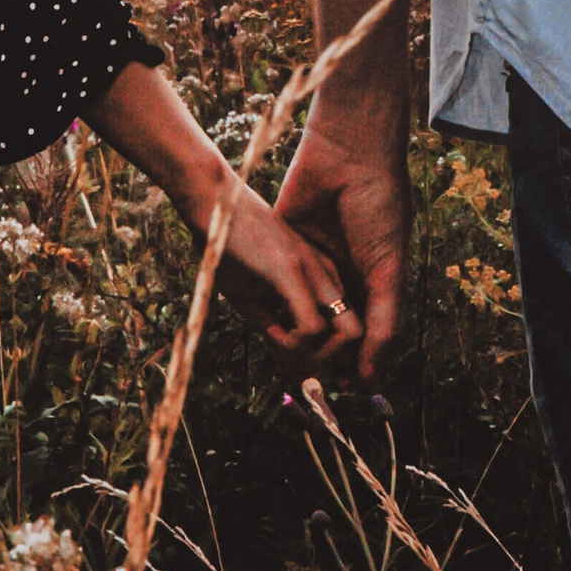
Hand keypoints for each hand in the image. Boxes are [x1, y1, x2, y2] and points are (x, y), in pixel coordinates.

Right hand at [200, 172, 363, 362]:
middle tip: (294, 367)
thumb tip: (286, 361)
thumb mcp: (254, 294)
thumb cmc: (230, 248)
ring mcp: (315, 271)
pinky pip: (314, 328)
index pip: (348, 328)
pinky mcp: (293, 271)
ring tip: (281, 351)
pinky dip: (295, 346)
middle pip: (358, 337)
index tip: (295, 363)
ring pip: (347, 337)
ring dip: (314, 359)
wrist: (212, 204)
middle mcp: (328, 274)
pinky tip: (272, 335)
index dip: (329, 357)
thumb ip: (274, 324)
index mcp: (324, 277)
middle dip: (331, 364)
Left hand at [273, 114, 410, 387]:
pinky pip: (271, 285)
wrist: (347, 153)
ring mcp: (310, 263)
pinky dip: (268, 306)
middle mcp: (340, 278)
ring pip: (296, 314)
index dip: (350, 363)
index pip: (359, 338)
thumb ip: (383, 324)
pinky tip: (262, 327)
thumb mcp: (387, 271)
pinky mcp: (282, 247)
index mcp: (370, 284)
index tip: (339, 387)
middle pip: (325, 332)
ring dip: (290, 338)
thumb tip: (369, 380)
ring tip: (284, 358)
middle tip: (309, 378)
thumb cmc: (378, 209)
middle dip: (317, 356)